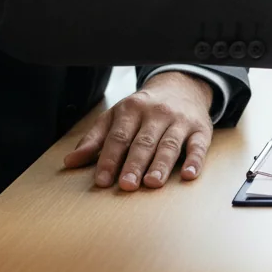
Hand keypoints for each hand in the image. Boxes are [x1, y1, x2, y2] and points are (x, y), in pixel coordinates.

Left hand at [63, 71, 213, 190]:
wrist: (182, 86)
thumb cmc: (144, 108)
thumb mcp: (116, 116)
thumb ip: (95, 139)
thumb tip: (70, 162)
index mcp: (132, 109)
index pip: (119, 137)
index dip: (109, 159)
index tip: (102, 181)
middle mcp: (157, 112)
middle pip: (144, 141)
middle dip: (134, 164)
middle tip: (127, 185)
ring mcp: (180, 120)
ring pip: (169, 144)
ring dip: (161, 164)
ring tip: (152, 182)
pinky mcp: (201, 128)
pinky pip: (199, 145)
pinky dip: (195, 160)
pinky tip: (189, 174)